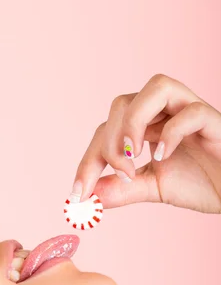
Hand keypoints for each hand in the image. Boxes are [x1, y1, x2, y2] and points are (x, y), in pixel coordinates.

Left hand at [74, 74, 220, 213]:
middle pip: (122, 104)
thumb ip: (122, 190)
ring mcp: (190, 111)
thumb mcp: (154, 188)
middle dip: (108, 143)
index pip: (106, 131)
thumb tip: (88, 197)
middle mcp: (165, 112)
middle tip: (115, 177)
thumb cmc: (203, 182)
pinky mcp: (214, 121)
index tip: (77, 195)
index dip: (88, 161)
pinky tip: (163, 156)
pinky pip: (192, 111)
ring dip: (134, 122)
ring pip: (156, 87)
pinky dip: (172, 132)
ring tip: (132, 158)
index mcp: (148, 125)